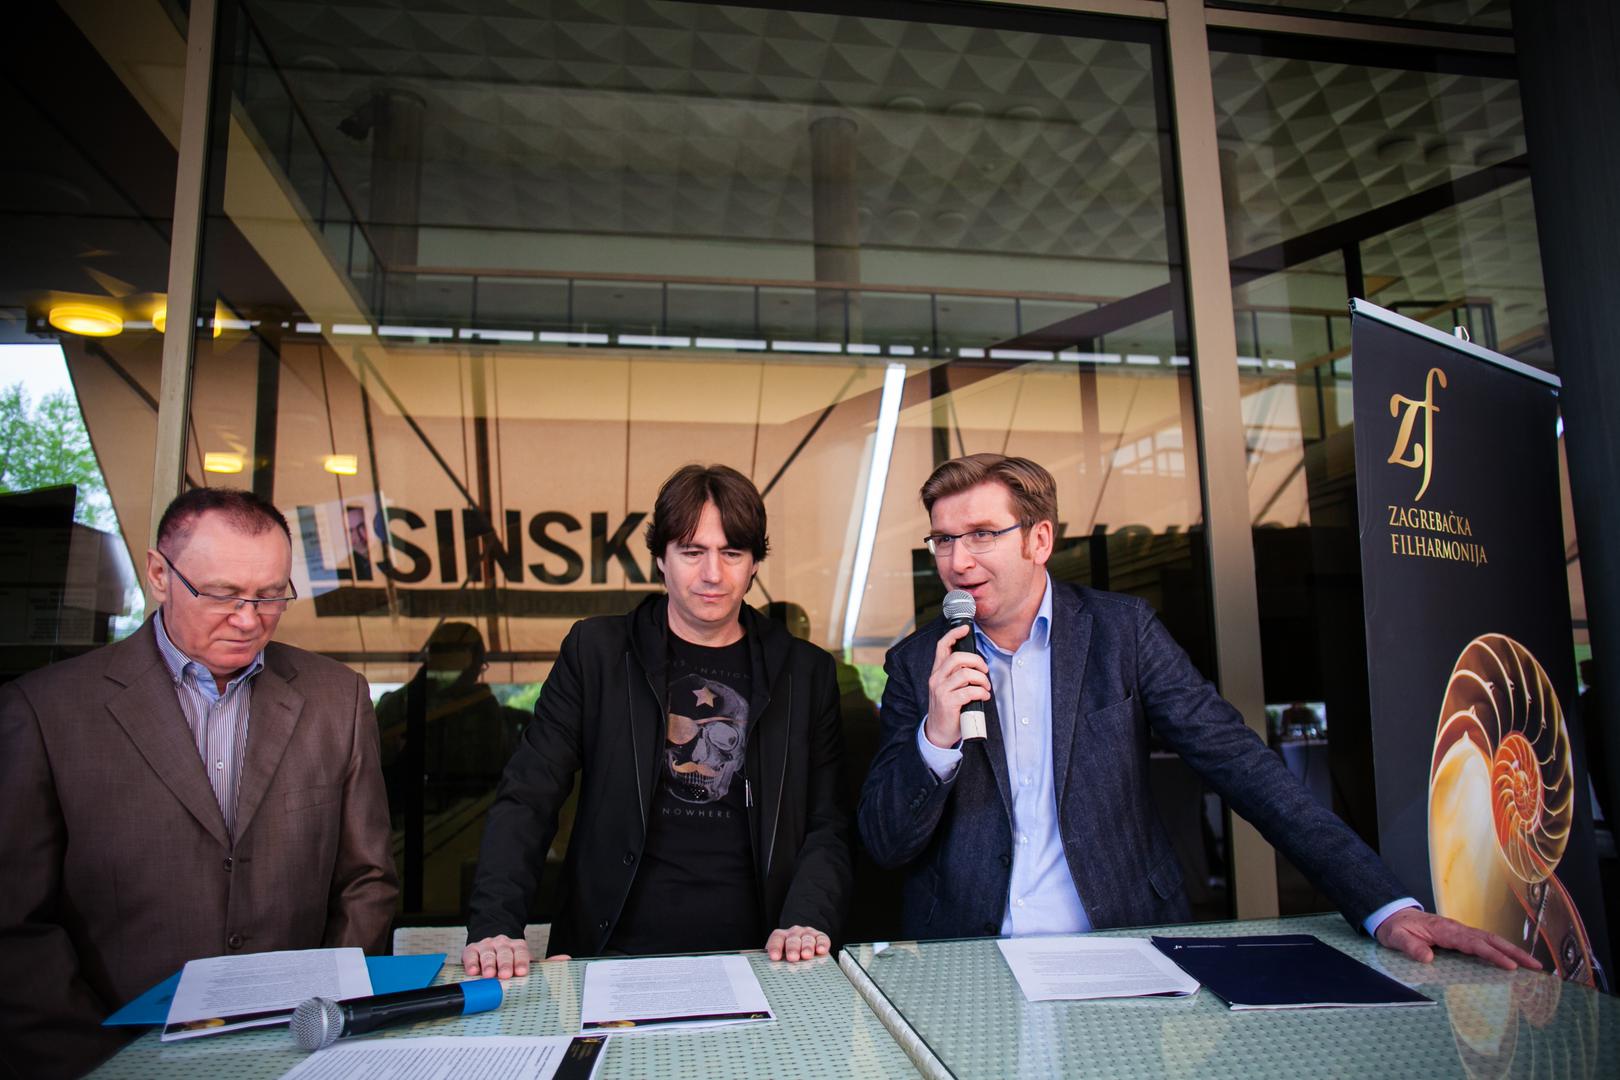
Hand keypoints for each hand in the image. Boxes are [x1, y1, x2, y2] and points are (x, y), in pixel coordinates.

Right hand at [462, 934, 531, 978]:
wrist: (490, 947)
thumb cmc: (506, 961)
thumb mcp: (517, 963)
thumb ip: (522, 971)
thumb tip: (530, 984)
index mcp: (516, 946)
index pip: (521, 952)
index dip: (521, 962)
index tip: (521, 972)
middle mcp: (502, 943)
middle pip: (504, 953)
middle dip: (505, 964)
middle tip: (505, 975)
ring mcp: (486, 945)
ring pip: (488, 954)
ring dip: (489, 965)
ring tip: (489, 975)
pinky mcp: (471, 949)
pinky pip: (471, 955)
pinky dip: (471, 964)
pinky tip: (473, 971)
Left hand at [766, 925, 829, 962]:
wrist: (802, 951)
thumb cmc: (787, 958)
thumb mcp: (780, 960)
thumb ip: (777, 964)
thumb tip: (772, 976)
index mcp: (780, 936)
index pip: (776, 939)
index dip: (775, 947)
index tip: (774, 957)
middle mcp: (794, 933)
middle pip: (793, 940)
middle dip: (792, 949)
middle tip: (792, 957)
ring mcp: (807, 934)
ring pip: (807, 939)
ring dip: (807, 947)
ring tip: (806, 956)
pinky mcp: (820, 937)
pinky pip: (822, 939)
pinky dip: (822, 944)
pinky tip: (821, 950)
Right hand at [924, 624, 990, 748]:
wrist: (938, 732)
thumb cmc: (948, 709)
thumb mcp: (949, 688)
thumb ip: (958, 675)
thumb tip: (976, 664)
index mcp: (937, 672)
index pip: (942, 647)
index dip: (953, 634)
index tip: (965, 628)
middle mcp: (936, 679)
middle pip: (958, 658)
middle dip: (976, 661)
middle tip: (984, 671)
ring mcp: (941, 690)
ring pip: (965, 674)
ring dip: (981, 679)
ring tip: (985, 687)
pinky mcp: (948, 702)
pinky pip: (970, 691)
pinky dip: (981, 692)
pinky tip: (983, 697)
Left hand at [1374, 908, 1542, 970]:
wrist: (1393, 916)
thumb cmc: (1396, 928)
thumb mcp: (1396, 937)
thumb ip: (1410, 947)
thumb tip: (1427, 958)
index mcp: (1445, 930)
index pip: (1474, 944)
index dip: (1492, 955)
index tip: (1509, 967)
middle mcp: (1457, 929)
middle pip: (1490, 940)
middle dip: (1514, 952)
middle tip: (1536, 966)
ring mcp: (1460, 932)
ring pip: (1491, 940)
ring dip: (1512, 952)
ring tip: (1533, 966)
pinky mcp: (1460, 937)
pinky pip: (1484, 943)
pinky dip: (1501, 950)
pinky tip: (1513, 961)